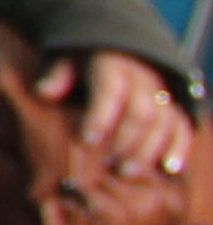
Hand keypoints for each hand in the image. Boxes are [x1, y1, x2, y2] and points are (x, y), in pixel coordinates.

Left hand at [64, 49, 195, 185]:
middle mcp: (142, 80)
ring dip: (147, 150)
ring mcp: (161, 95)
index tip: (86, 141)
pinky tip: (166, 169)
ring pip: (163, 123)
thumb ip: (58, 75)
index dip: (100, 117)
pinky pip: (182, 127)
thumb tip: (43, 91)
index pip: (109, 91)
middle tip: (108, 164)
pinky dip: (178, 148)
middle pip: (141, 111)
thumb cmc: (84, 63)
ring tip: (125, 172)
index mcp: (114, 65)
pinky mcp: (172, 108)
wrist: (118, 52)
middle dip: (125, 140)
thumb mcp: (67, 61)